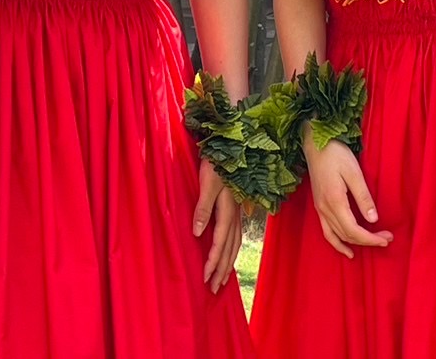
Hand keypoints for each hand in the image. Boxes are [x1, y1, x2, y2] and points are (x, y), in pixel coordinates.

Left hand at [192, 160, 241, 291]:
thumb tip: (198, 233)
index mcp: (227, 210)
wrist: (231, 146)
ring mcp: (237, 212)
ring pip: (235, 244)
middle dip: (222, 269)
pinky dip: (232, 250)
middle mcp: (235, 214)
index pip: (220, 242)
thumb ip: (203, 208)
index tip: (205, 277)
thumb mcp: (207, 183)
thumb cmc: (216, 163)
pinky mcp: (236, 208)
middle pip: (230, 248)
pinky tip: (228, 255)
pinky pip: (237, 236)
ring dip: (228, 263)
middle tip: (213, 288)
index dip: (213, 260)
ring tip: (222, 280)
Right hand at [304, 139, 392, 258]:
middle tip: (386, 238)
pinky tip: (346, 249)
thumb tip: (373, 220)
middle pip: (348, 235)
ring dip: (355, 243)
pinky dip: (337, 243)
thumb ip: (363, 197)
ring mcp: (320, 209)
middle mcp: (325, 209)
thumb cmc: (335, 154)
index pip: (354, 230)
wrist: (314, 144)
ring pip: (337, 236)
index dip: (371, 239)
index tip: (386, 239)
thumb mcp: (354, 172)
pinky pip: (327, 232)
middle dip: (368, 241)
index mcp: (335, 202)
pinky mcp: (319, 206)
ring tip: (373, 244)